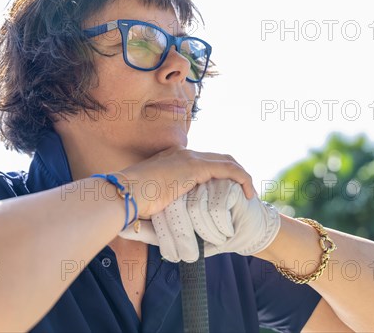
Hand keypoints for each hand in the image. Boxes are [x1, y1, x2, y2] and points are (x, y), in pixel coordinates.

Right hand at [119, 147, 256, 218]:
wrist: (124, 194)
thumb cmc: (130, 202)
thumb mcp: (150, 201)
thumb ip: (162, 203)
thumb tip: (163, 219)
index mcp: (171, 160)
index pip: (202, 162)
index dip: (217, 175)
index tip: (226, 192)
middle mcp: (182, 154)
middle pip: (217, 158)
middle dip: (233, 173)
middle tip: (243, 192)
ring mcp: (188, 158)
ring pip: (226, 161)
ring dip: (241, 176)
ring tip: (249, 194)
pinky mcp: (195, 166)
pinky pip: (228, 169)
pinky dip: (241, 178)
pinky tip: (248, 193)